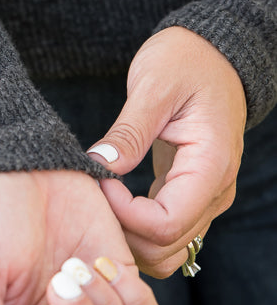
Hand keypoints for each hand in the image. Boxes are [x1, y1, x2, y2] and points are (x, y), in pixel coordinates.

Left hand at [88, 26, 246, 277]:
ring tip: (99, 202)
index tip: (99, 183)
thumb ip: (130, 131)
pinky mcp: (189, 194)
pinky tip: (111, 200)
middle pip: (166, 247)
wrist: (211, 53)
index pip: (166, 224)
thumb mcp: (153, 86)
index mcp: (210, 166)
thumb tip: (100, 168)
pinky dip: (136, 229)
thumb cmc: (184, 61)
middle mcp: (214, 191)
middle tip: (90, 197)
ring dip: (129, 238)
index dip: (125, 215)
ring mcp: (204, 197)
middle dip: (122, 232)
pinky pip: (165, 233)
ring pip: (167, 251)